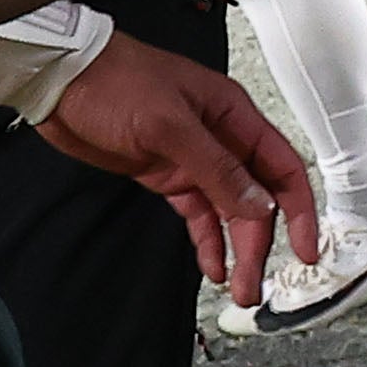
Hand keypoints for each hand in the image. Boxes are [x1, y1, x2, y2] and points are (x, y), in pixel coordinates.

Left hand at [34, 32, 323, 307]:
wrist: (61, 80)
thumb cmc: (114, 80)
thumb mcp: (168, 123)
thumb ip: (216, 166)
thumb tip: (259, 204)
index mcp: (231, 115)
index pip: (282, 168)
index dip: (299, 210)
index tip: (305, 248)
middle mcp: (219, 138)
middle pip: (257, 199)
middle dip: (259, 244)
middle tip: (253, 285)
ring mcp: (192, 158)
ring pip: (228, 211)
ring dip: (235, 249)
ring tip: (238, 287)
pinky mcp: (165, 174)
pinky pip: (198, 213)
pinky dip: (207, 241)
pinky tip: (212, 265)